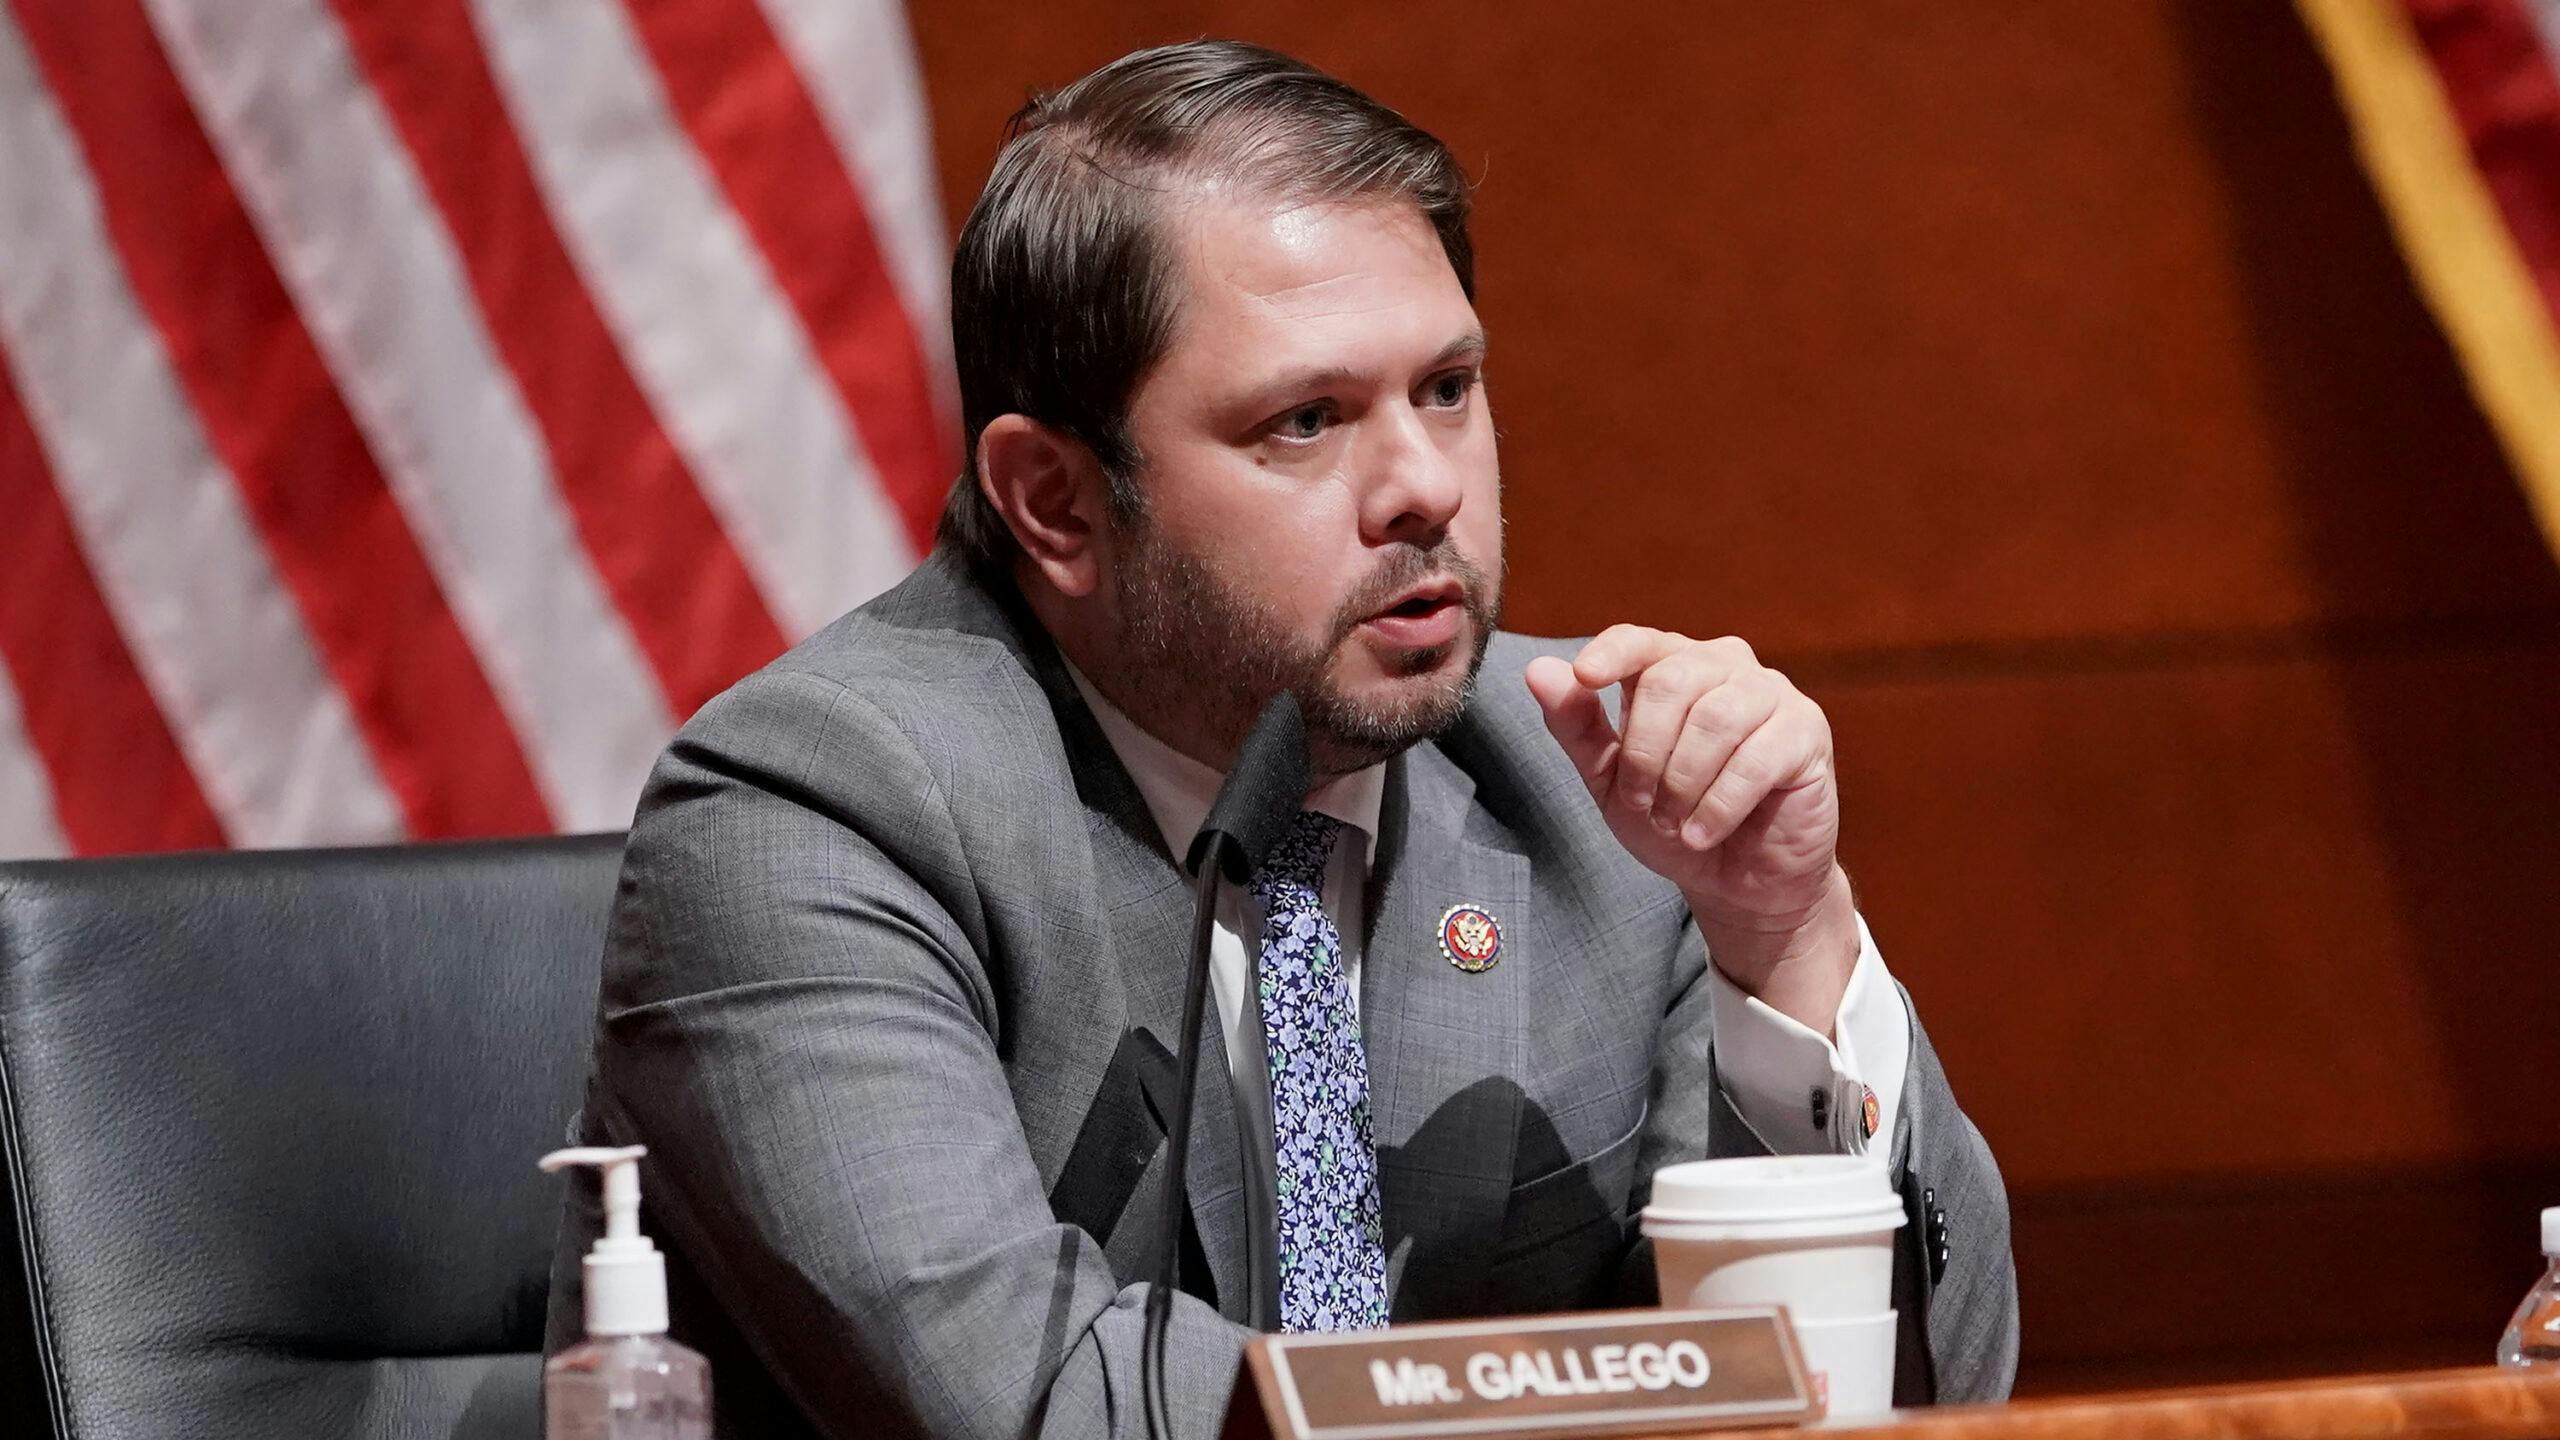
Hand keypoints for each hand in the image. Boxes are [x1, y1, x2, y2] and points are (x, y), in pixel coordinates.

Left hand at [1525, 627, 1857, 1030]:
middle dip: (1644, 754)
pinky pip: (1755, 760)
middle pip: (1670, 682)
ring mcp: (1772, 694)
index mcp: (1674, 667)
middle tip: (1642, 806)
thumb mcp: (1610, 780)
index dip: (1611, 653)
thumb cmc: (1672, 821)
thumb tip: (1538, 671)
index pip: (1640, 640)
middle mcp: (1726, 666)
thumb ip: (1577, 726)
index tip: (1585, 677)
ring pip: (1714, 720)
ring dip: (1682, 783)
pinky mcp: (1807, 732)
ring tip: (1674, 825)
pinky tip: (1701, 834)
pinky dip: (1718, 806)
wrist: (1738, 882)